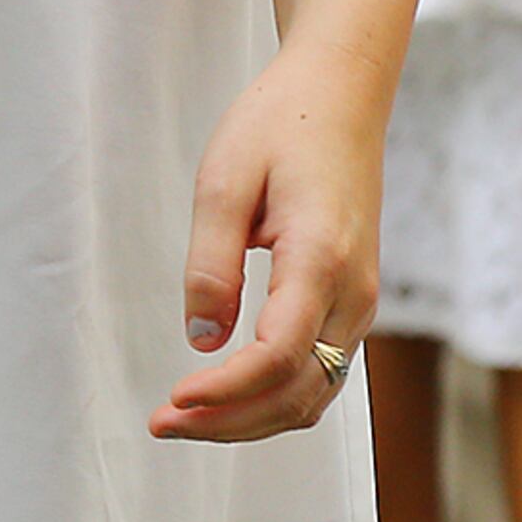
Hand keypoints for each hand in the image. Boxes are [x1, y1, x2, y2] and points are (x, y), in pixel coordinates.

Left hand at [151, 40, 389, 442]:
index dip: (225, 389)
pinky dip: (274, 396)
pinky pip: (319, 371)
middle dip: (230, 421)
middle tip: (161, 423)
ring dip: (251, 416)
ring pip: (314, 392)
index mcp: (322, 260)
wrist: (340, 97)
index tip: (173, 398)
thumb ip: (212, 261)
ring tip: (183, 418)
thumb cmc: (279, 126)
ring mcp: (360, 304)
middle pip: (299, 392)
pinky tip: (225, 395)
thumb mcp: (225, 180)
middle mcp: (354, 295)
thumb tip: (200, 337)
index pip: (277, 355)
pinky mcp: (352, 303)